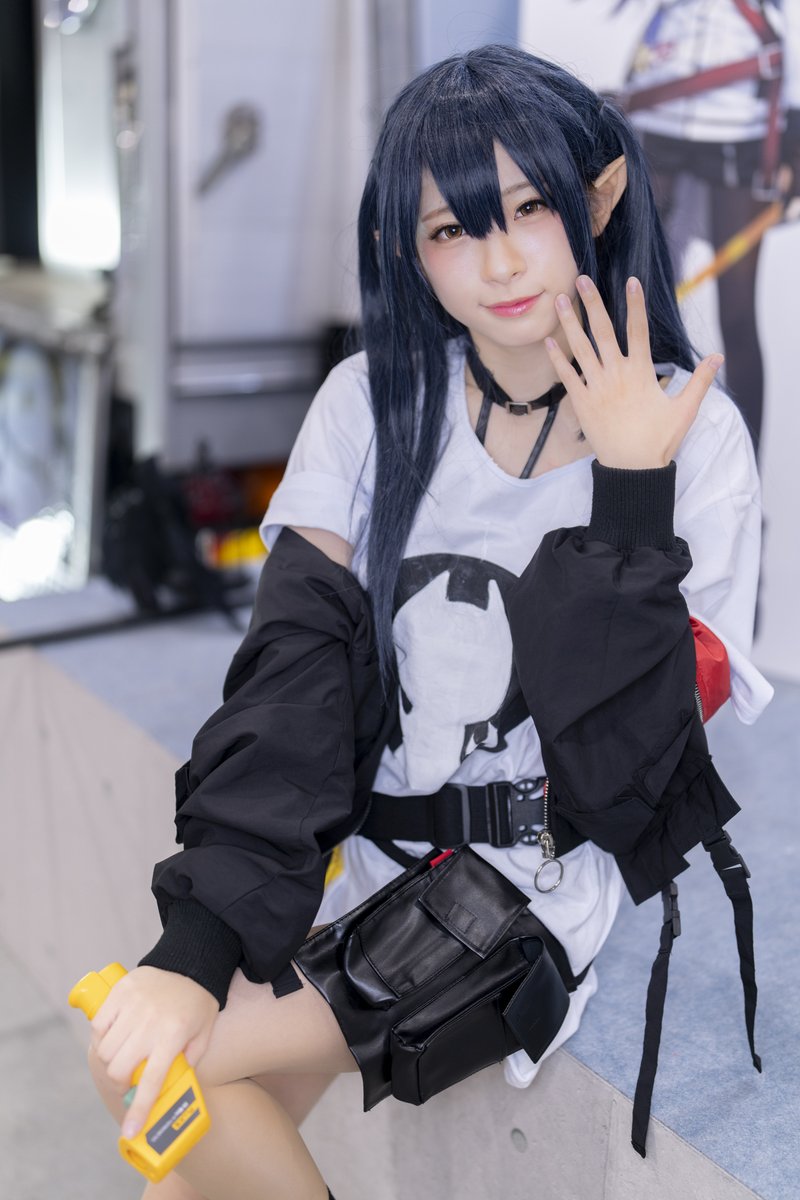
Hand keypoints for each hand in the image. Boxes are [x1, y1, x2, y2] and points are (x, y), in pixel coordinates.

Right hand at [90, 966, 218, 1139]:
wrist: (190, 961)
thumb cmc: (198, 1002)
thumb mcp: (204, 1035)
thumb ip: (189, 1062)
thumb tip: (168, 1088)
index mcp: (173, 1036)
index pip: (151, 1082)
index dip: (139, 1111)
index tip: (129, 1131)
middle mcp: (150, 1023)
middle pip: (117, 1069)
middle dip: (119, 1083)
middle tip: (127, 1080)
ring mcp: (132, 1006)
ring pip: (105, 1050)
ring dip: (110, 1060)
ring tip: (123, 1055)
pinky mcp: (120, 993)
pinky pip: (98, 1025)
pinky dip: (102, 1036)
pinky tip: (115, 1034)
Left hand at [545, 275, 722, 469]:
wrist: (632, 469)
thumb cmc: (659, 440)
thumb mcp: (684, 410)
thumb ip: (699, 380)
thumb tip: (718, 357)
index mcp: (641, 372)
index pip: (638, 330)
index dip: (635, 304)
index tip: (631, 281)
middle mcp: (616, 374)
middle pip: (603, 331)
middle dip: (593, 303)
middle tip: (582, 279)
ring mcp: (596, 387)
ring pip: (580, 348)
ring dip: (569, 323)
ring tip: (560, 301)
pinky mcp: (581, 402)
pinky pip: (567, 376)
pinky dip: (557, 358)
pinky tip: (548, 341)